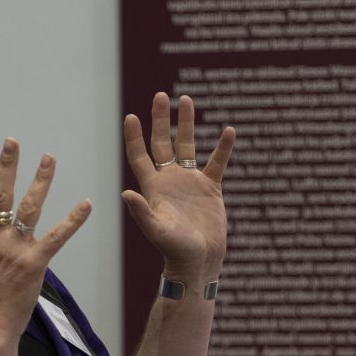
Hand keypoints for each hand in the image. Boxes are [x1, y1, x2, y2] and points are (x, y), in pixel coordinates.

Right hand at [0, 138, 91, 348]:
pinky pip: (57, 236)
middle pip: (1, 195)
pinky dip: (73, 219)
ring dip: (40, 181)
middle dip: (7, 166)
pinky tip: (86, 203)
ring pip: (28, 207)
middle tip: (13, 141)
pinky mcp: (34, 263)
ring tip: (49, 158)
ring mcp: (15, 249)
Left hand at [122, 93, 234, 279]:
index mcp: (152, 187)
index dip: (134, 136)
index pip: (140, 155)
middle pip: (162, 142)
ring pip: (187, 146)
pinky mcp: (210, 187)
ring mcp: (189, 182)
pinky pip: (217, 162)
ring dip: (186, 123)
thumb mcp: (156, 229)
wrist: (197, 261)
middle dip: (160, 119)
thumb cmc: (173, 249)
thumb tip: (126, 192)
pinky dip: (223, 147)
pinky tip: (229, 130)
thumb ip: (142, 211)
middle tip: (161, 95)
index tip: (131, 115)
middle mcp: (168, 180)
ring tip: (186, 99)